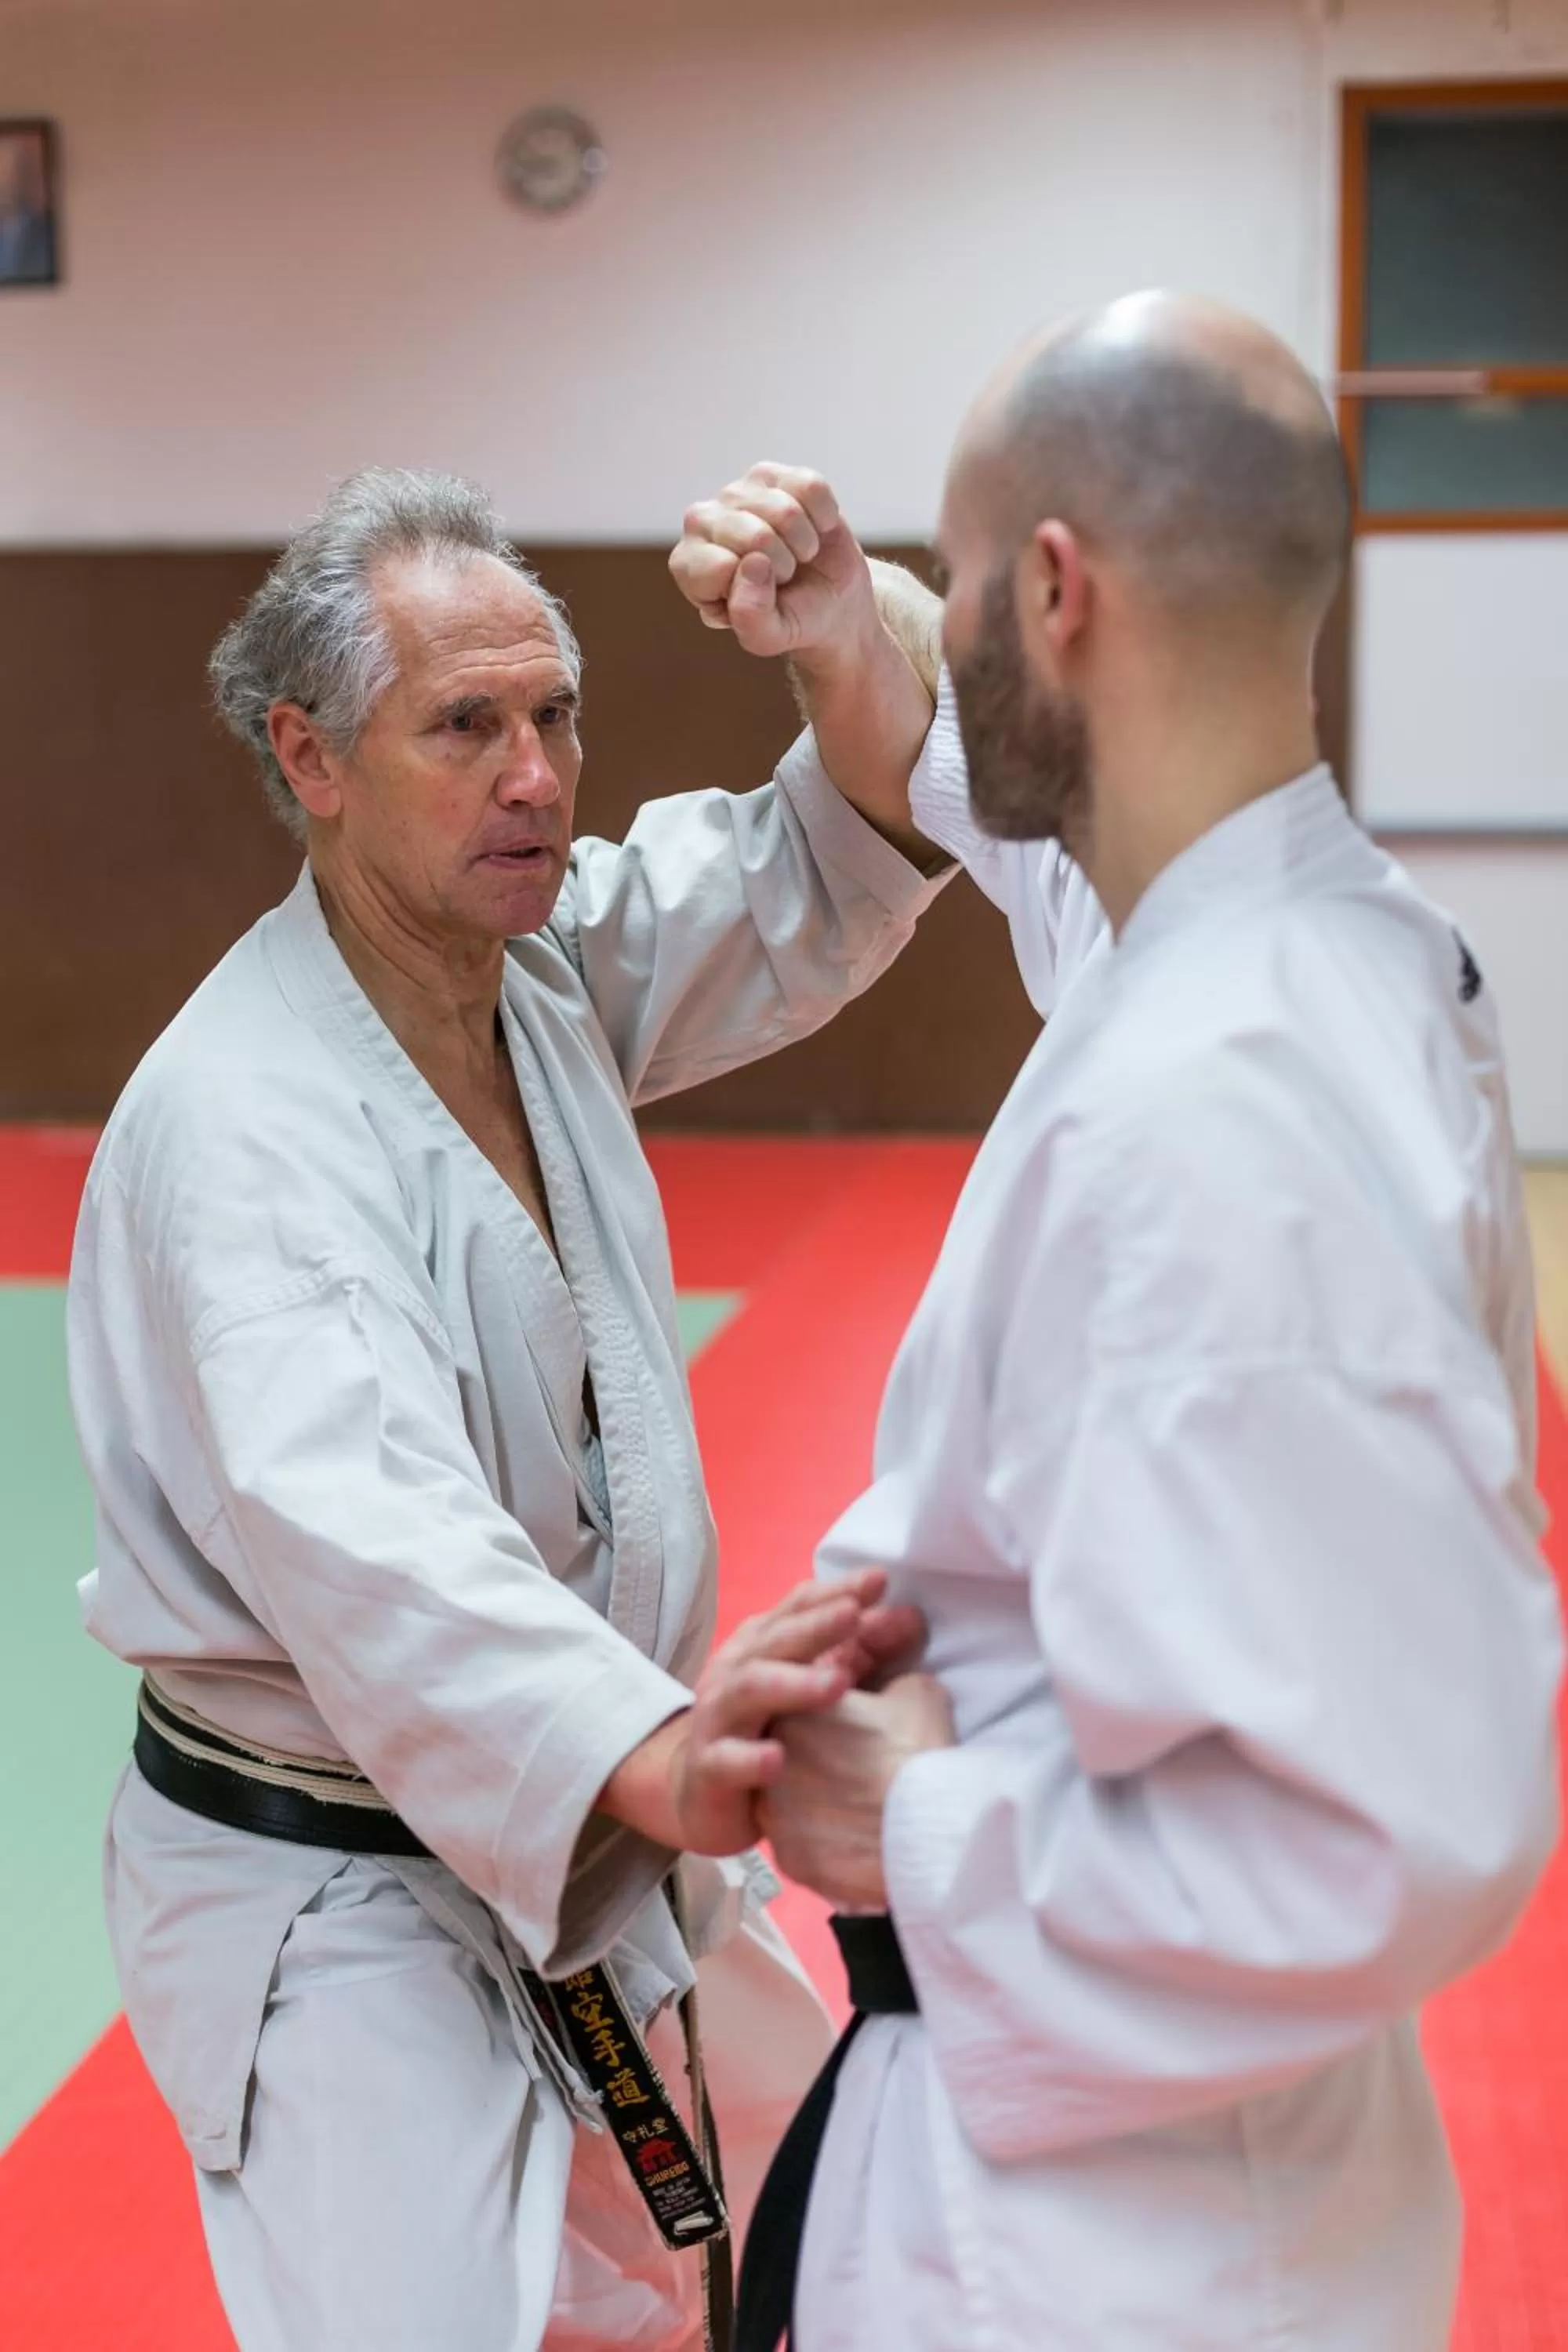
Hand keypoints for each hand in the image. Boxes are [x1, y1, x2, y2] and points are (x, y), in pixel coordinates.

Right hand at [596, 1571, 908, 1856]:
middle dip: (816, 1625)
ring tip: (837, 1683)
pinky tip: (778, 1759)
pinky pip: (726, 1762)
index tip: (878, 1579)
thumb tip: (911, 1617)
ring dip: (792, 1683)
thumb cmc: (766, 1730)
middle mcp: (736, 1672)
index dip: (835, 1591)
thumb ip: (859, 1652)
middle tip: (854, 1613)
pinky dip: (750, 1759)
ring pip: (749, 1691)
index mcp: (762, 1645)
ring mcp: (718, 1719)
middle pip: (776, 1641)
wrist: (697, 1791)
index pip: (797, 1608)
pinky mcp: (708, 1770)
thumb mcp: (809, 1686)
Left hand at [669, 463, 880, 671]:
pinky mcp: (772, 474)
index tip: (761, 597)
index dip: (754, 588)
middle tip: (783, 577)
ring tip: (797, 555)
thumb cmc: (790, 619)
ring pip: (786, 510)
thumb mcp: (768, 637)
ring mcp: (736, 492)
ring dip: (804, 543)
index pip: (718, 566)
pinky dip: (823, 517)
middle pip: (756, 536)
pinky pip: (810, 488)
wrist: (829, 601)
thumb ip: (750, 617)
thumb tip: (751, 563)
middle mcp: (702, 523)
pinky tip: (812, 529)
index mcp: (690, 566)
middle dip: (784, 565)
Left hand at [760, 1673, 956, 1909]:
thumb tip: (890, 1695)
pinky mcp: (789, 1859)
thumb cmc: (919, 1754)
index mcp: (795, 1713)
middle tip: (858, 1776)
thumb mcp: (917, 1694)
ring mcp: (775, 1816)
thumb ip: (890, 1685)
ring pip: (788, 1808)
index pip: (802, 1713)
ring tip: (856, 1813)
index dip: (832, 1726)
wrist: (927, 1827)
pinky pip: (800, 1849)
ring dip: (814, 1808)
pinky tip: (854, 1845)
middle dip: (816, 1767)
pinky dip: (822, 1848)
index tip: (858, 1737)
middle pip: (789, 1761)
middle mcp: (773, 1764)